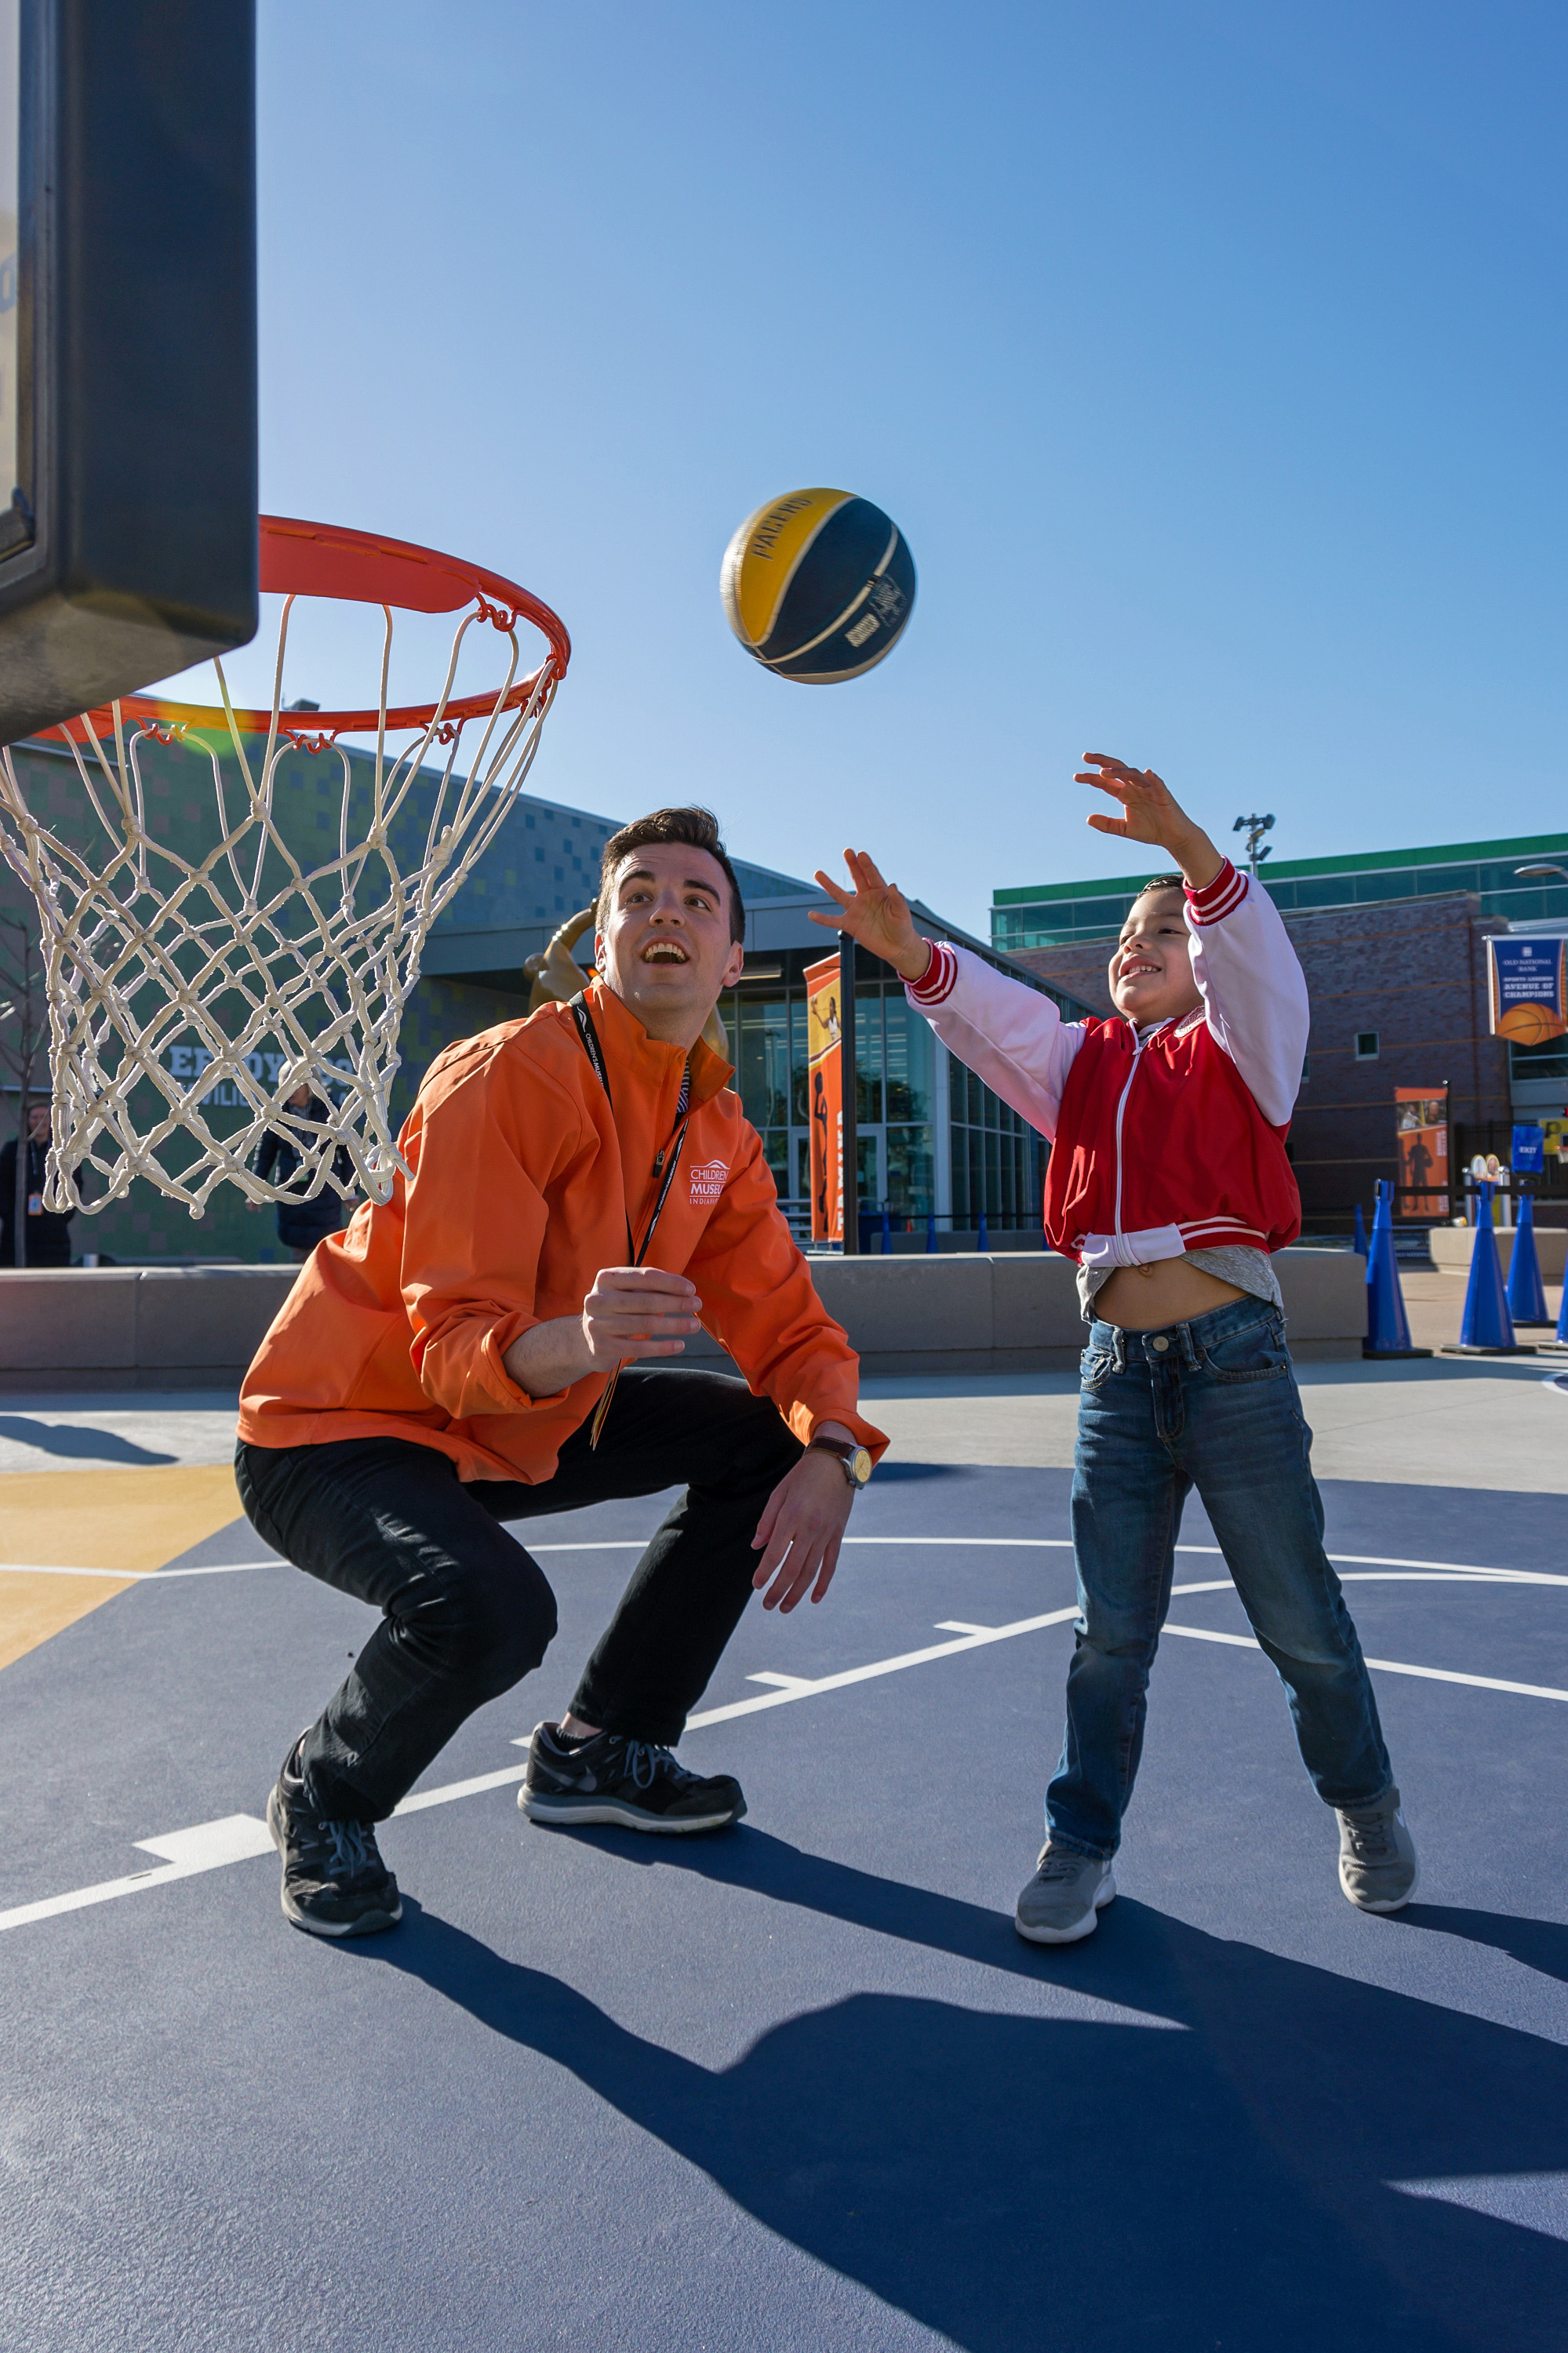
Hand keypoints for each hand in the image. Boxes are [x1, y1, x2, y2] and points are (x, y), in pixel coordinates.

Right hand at [578, 1265, 701, 1368]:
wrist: (584, 1339)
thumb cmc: (616, 1309)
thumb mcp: (626, 1292)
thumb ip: (650, 1288)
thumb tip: (687, 1292)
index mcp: (606, 1278)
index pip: (644, 1277)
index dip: (671, 1283)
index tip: (692, 1289)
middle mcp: (598, 1299)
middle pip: (646, 1301)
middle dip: (677, 1303)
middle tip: (698, 1305)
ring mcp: (598, 1324)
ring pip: (645, 1325)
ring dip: (675, 1325)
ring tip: (694, 1325)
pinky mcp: (602, 1347)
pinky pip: (638, 1348)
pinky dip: (662, 1347)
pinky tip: (680, 1345)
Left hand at [751, 1441, 853, 1611]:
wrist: (835, 1463)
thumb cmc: (802, 1477)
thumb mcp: (779, 1493)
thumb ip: (767, 1521)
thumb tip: (756, 1547)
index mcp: (791, 1516)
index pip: (775, 1553)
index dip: (764, 1573)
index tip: (756, 1586)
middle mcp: (810, 1528)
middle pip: (793, 1568)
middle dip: (778, 1590)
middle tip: (767, 1606)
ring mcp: (826, 1533)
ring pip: (811, 1571)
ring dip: (797, 1593)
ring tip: (785, 1608)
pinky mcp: (838, 1535)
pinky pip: (831, 1564)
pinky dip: (823, 1583)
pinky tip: (814, 1598)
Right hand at [808, 850, 931, 981]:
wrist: (897, 947)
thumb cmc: (902, 928)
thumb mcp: (902, 913)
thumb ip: (897, 900)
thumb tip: (892, 886)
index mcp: (881, 892)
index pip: (873, 875)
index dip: (867, 865)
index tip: (861, 854)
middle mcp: (866, 897)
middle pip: (857, 878)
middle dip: (852, 864)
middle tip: (847, 851)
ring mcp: (857, 910)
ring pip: (840, 895)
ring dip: (829, 885)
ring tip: (818, 873)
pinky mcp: (850, 924)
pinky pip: (833, 921)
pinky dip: (822, 919)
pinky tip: (812, 915)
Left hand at [1078, 754, 1221, 888]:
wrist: (1173, 838)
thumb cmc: (1151, 830)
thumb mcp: (1124, 829)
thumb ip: (1107, 824)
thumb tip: (1088, 818)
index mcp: (1126, 794)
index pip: (1106, 782)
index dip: (1092, 778)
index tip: (1076, 776)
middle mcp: (1136, 787)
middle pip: (1117, 770)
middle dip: (1102, 762)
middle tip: (1085, 756)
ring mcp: (1150, 789)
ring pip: (1133, 775)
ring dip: (1119, 772)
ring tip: (1104, 772)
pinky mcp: (1164, 795)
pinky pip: (1158, 784)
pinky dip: (1152, 778)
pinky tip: (1146, 773)